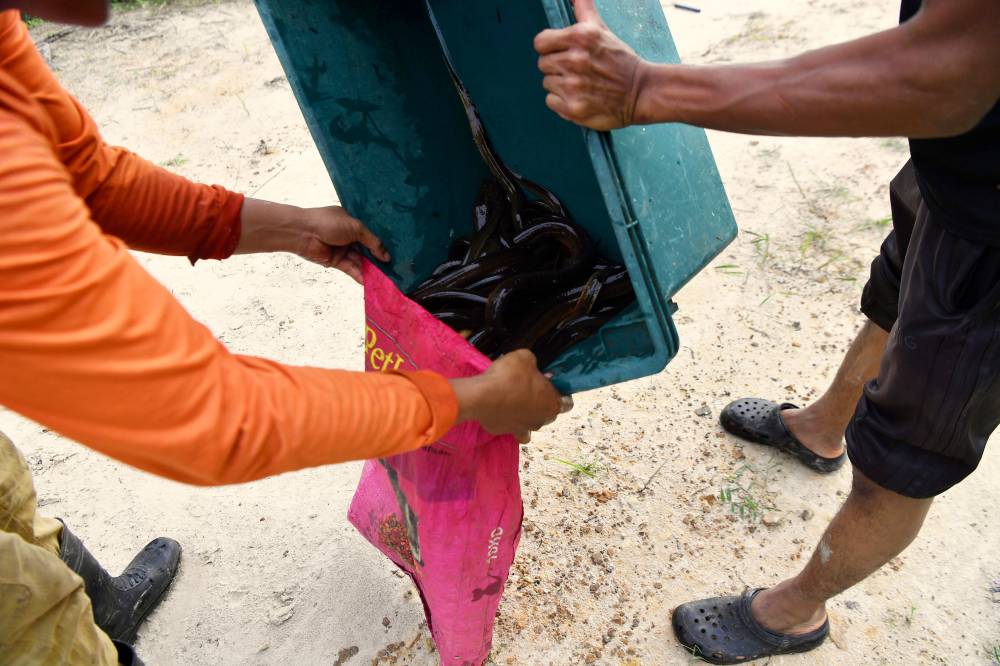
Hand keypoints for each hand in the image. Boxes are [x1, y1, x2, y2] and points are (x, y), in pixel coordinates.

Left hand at [236, 199, 389, 282]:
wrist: (302, 232)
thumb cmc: (328, 223)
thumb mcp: (355, 228)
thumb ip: (373, 242)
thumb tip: (387, 256)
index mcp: (353, 223)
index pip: (372, 234)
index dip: (383, 243)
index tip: (398, 252)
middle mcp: (349, 236)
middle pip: (368, 250)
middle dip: (379, 259)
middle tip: (394, 269)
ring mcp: (343, 250)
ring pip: (361, 261)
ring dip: (371, 269)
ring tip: (386, 278)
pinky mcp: (336, 262)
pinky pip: (351, 269)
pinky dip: (360, 275)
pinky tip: (370, 281)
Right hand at [449, 350, 571, 442]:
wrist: (482, 396)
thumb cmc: (509, 376)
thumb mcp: (525, 357)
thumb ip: (532, 363)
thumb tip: (531, 367)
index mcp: (553, 403)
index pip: (567, 403)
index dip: (559, 392)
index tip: (548, 384)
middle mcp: (542, 420)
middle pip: (549, 413)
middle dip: (542, 402)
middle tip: (529, 388)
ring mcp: (524, 429)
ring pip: (532, 424)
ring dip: (527, 414)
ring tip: (514, 401)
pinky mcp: (506, 433)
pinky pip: (513, 430)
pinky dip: (511, 423)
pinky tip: (505, 414)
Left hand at [534, 0, 647, 129]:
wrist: (641, 91)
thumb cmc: (620, 60)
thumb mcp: (602, 30)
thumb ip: (584, 10)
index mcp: (579, 37)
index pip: (541, 42)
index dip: (550, 47)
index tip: (561, 52)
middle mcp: (574, 60)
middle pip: (543, 63)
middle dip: (557, 66)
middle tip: (578, 70)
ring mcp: (572, 86)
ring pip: (547, 83)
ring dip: (560, 84)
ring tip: (581, 84)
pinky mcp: (572, 107)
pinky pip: (551, 101)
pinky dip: (562, 101)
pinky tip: (579, 96)